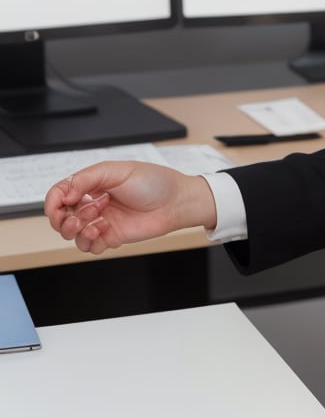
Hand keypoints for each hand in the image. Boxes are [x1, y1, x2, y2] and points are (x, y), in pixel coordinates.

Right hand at [45, 160, 216, 254]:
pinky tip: (105, 229)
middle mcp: (94, 203)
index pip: (60, 193)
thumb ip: (88, 178)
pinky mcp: (110, 237)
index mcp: (94, 184)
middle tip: (84, 213)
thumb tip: (65, 193)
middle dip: (64, 218)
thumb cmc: (154, 182)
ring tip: (97, 220)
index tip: (62, 204)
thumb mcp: (119, 170)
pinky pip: (88, 247)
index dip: (54, 201)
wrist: (177, 202)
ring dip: (77, 229)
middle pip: (60, 216)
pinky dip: (90, 241)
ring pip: (71, 234)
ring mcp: (101, 221)